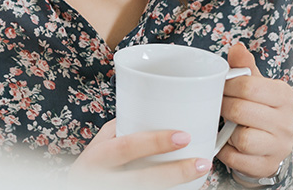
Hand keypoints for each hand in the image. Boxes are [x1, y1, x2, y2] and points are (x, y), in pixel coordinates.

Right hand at [71, 119, 211, 189]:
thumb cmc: (91, 166)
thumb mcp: (98, 145)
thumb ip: (120, 131)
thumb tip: (150, 110)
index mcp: (96, 158)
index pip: (126, 148)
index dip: (155, 143)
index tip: (183, 136)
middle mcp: (104, 179)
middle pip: (143, 178)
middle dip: (175, 171)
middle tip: (201, 161)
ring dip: (178, 183)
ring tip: (200, 171)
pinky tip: (186, 186)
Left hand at [217, 43, 292, 182]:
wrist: (267, 142)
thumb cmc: (257, 107)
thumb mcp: (253, 84)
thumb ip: (244, 65)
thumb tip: (237, 48)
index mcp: (284, 96)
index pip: (248, 86)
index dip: (227, 86)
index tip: (220, 87)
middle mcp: (287, 122)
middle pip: (240, 110)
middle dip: (223, 107)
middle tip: (218, 105)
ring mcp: (280, 146)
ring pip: (242, 138)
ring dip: (227, 131)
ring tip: (227, 125)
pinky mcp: (268, 165)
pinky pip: (237, 159)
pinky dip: (226, 151)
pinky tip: (228, 143)